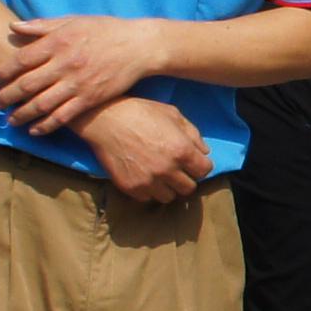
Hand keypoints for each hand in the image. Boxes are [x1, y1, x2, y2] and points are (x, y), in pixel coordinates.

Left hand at [0, 13, 172, 137]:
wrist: (139, 46)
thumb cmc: (105, 30)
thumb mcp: (73, 21)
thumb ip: (43, 25)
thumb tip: (14, 27)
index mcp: (59, 42)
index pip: (23, 59)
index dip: (4, 71)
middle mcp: (65, 64)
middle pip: (27, 84)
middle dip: (6, 96)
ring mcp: (78, 83)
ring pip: (42, 104)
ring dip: (22, 114)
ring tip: (10, 120)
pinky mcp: (90, 98)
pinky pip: (63, 116)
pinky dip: (47, 125)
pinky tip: (35, 130)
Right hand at [81, 95, 212, 205]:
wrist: (105, 119)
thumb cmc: (140, 112)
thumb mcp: (172, 114)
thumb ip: (193, 134)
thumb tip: (204, 152)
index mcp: (181, 150)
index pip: (204, 171)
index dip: (200, 165)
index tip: (193, 162)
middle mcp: (167, 169)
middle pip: (189, 188)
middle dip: (185, 178)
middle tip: (176, 169)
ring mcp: (148, 181)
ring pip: (169, 197)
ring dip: (168, 187)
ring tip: (160, 174)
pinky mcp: (131, 188)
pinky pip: (148, 198)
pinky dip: (149, 190)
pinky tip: (144, 175)